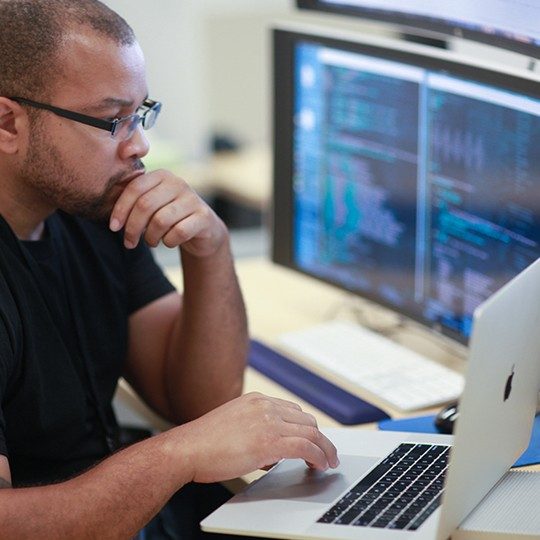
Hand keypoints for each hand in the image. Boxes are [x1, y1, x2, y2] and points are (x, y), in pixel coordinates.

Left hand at [109, 169, 226, 256]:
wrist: (204, 230)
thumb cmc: (171, 217)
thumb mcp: (153, 205)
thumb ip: (136, 203)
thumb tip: (113, 219)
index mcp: (162, 176)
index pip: (135, 188)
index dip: (120, 209)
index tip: (114, 228)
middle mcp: (178, 183)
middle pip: (145, 205)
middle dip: (132, 228)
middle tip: (129, 242)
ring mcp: (193, 199)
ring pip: (160, 221)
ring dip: (151, 237)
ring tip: (151, 242)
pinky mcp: (204, 217)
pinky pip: (178, 232)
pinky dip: (168, 242)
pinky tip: (168, 242)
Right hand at [176, 393, 339, 483]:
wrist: (186, 449)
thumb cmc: (203, 444)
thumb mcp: (232, 425)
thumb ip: (254, 431)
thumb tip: (271, 454)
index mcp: (256, 400)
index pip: (292, 410)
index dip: (306, 427)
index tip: (312, 439)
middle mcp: (264, 406)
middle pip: (306, 420)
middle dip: (319, 438)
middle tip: (325, 453)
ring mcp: (268, 422)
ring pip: (311, 432)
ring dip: (324, 448)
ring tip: (328, 462)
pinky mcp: (269, 441)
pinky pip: (305, 447)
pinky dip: (319, 456)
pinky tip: (320, 465)